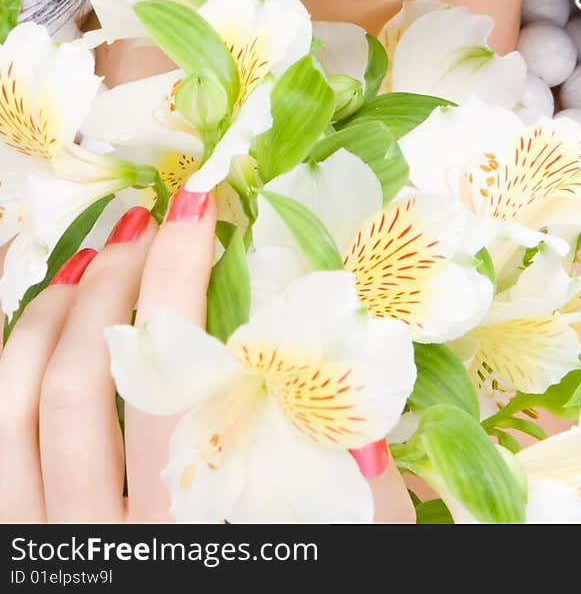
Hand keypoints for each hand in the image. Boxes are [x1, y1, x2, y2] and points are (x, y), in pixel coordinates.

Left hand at [0, 189, 414, 523]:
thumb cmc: (296, 576)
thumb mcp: (342, 553)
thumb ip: (357, 479)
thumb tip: (359, 360)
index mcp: (185, 539)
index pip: (168, 383)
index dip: (176, 281)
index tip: (201, 209)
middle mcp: (94, 547)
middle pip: (79, 383)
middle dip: (115, 282)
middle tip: (152, 225)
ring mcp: (36, 551)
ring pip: (11, 408)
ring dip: (49, 314)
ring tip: (97, 259)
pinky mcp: (11, 551)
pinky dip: (4, 365)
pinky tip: (36, 321)